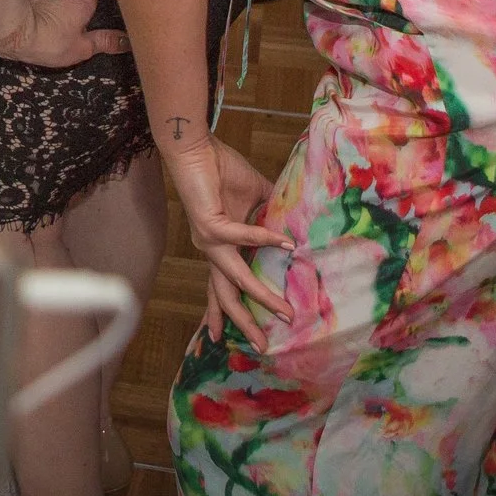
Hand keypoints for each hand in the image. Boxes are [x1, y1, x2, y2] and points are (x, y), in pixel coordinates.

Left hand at [166, 131, 286, 350]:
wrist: (196, 148)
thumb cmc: (222, 170)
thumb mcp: (256, 198)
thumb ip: (273, 215)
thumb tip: (300, 224)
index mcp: (220, 246)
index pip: (224, 286)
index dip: (227, 312)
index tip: (237, 335)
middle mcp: (211, 249)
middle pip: (225, 295)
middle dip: (243, 323)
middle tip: (263, 346)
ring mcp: (209, 240)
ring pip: (234, 278)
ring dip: (261, 296)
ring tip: (284, 311)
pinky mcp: (209, 225)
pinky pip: (242, 237)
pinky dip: (265, 239)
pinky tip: (286, 243)